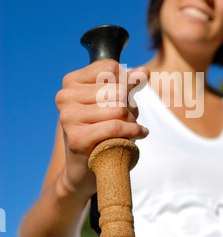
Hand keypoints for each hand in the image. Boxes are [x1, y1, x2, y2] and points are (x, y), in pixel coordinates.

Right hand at [55, 60, 148, 198]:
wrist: (84, 168)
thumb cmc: (100, 130)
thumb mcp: (113, 102)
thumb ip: (128, 85)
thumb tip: (143, 72)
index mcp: (71, 82)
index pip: (110, 68)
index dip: (126, 81)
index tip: (127, 95)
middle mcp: (65, 96)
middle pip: (118, 89)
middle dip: (131, 105)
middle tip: (129, 117)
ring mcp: (68, 117)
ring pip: (119, 109)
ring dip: (132, 120)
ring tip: (130, 128)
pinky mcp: (77, 138)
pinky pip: (116, 127)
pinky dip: (134, 131)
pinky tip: (139, 134)